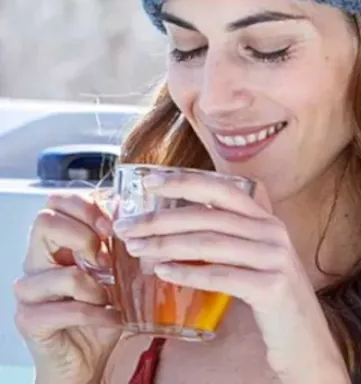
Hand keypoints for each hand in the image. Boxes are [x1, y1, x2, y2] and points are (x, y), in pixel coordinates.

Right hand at [14, 193, 121, 383]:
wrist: (85, 359)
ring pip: (64, 273)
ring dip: (96, 287)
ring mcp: (29, 292)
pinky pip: (69, 309)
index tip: (111, 226)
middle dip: (86, 237)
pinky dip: (99, 314)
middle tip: (106, 261)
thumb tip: (130, 208)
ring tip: (108, 298)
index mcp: (54, 243)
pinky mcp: (30, 321)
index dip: (86, 206)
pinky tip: (111, 318)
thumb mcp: (114, 268)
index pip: (56, 202)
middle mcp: (35, 262)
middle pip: (45, 222)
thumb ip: (115, 239)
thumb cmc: (100, 308)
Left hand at [113, 172, 350, 383]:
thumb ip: (226, 239)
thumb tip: (171, 229)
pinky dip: (189, 273)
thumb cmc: (271, 297)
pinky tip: (163, 273)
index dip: (185, 182)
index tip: (149, 182)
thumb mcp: (254, 258)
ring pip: (211, 243)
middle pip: (210, 216)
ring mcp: (275, 257)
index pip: (223, 189)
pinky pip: (221, 276)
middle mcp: (273, 231)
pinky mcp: (272, 287)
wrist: (306, 341)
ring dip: (167, 245)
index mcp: (266, 219)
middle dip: (162, 219)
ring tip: (136, 249)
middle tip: (127, 227)